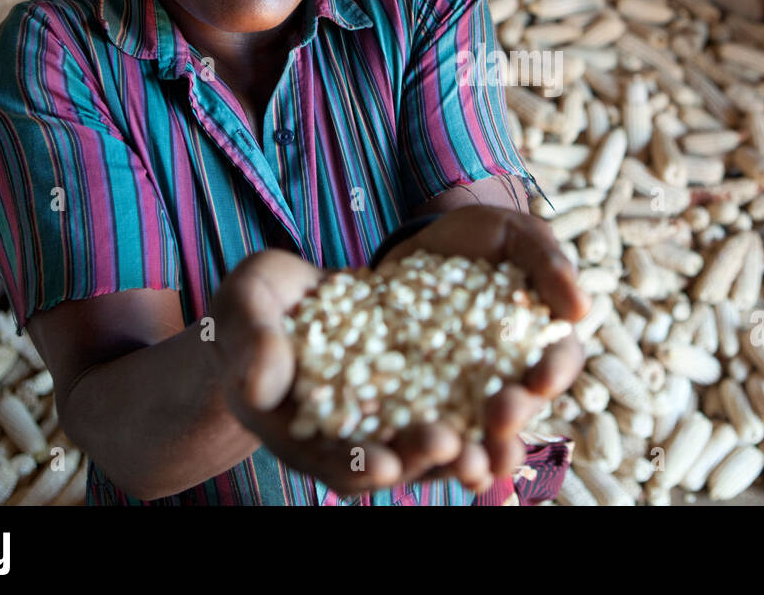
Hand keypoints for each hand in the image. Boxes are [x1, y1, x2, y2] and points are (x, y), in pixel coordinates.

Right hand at [208, 249, 472, 496]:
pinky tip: (518, 402)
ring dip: (465, 449)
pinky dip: (485, 412)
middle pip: (390, 459)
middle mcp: (350, 435)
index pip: (329, 457)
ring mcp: (389, 416)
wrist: (289, 298)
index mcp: (300, 430)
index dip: (357, 464)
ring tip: (496, 448)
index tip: (385, 465)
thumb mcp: (245, 309)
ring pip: (431, 443)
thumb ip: (253, 344)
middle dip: (421, 458)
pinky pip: (458, 405)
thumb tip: (262, 387)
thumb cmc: (255, 305)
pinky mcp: (421, 388)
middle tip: (451, 447)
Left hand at [379, 205, 589, 493]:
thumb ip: (548, 263)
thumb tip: (581, 309)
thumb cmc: (484, 235)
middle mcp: (511, 372)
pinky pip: (428, 422)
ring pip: (479, 429)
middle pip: (521, 406)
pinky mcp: (424, 392)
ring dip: (479, 450)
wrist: (423, 239)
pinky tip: (411, 455)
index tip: (539, 381)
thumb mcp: (517, 235)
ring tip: (469, 464)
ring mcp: (467, 386)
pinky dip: (425, 443)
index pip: (558, 363)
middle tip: (499, 421)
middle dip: (514, 418)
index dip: (553, 374)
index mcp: (543, 339)